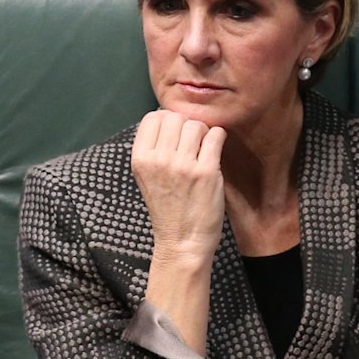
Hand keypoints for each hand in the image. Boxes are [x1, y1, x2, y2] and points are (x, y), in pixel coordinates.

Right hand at [132, 109, 226, 265]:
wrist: (182, 242)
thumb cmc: (168, 209)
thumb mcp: (147, 176)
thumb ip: (154, 148)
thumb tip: (170, 116)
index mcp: (140, 159)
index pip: (153, 117)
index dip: (167, 121)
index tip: (176, 136)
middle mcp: (158, 159)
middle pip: (175, 117)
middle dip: (186, 126)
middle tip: (192, 145)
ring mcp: (182, 165)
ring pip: (196, 125)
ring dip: (203, 134)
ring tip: (203, 151)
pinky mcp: (206, 172)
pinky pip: (216, 136)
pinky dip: (218, 138)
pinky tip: (215, 152)